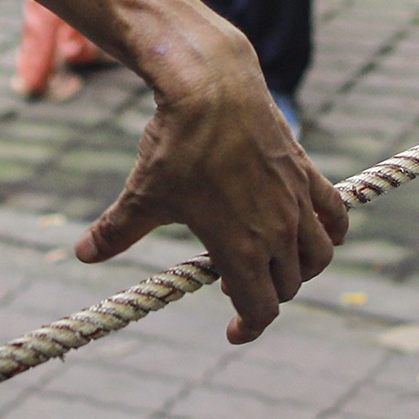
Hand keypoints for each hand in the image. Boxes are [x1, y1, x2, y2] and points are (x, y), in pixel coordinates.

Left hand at [78, 35, 346, 343]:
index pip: (262, 310)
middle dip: (264, 293)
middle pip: (288, 286)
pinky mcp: (306, 173)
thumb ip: (115, 231)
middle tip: (230, 282)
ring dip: (301, 269)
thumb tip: (83, 253)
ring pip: (317, 256)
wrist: (211, 88)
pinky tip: (319, 231)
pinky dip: (332, 230)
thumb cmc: (176, 144)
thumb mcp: (142, 195)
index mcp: (240, 249)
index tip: (234, 331)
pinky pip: (335, 213)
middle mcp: (278, 231)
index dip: (249, 327)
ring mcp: (297, 202)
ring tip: (274, 261)